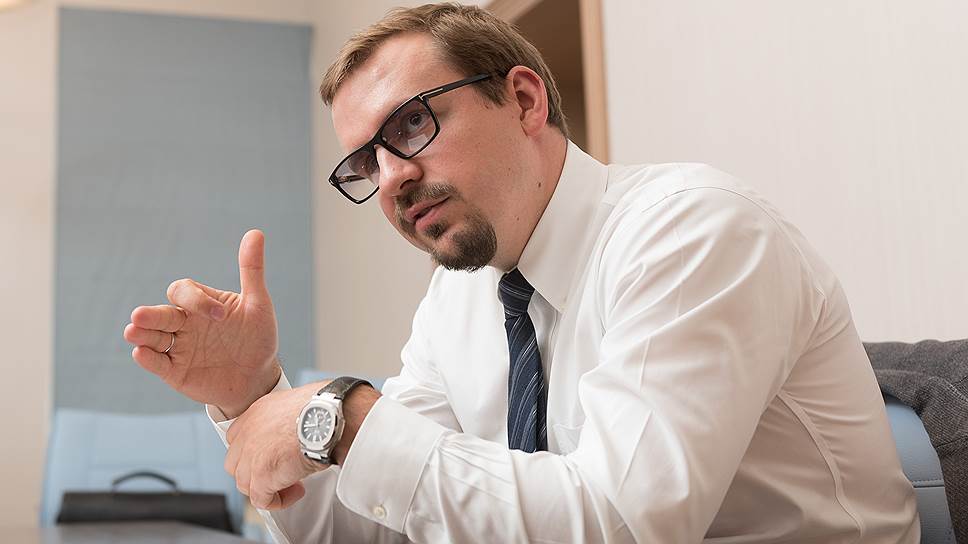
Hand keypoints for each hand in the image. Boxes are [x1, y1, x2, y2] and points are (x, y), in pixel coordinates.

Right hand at [123, 229, 279, 417]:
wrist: (259, 377)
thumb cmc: (257, 338)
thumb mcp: (258, 304)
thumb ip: (251, 270)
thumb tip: (255, 233)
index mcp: (200, 304)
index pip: (184, 292)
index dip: (197, 300)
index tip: (220, 316)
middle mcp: (184, 324)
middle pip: (161, 314)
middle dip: (151, 315)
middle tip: (139, 315)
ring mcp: (178, 348)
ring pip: (152, 338)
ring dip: (142, 334)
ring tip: (132, 331)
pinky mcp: (176, 372)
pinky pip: (158, 363)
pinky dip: (149, 359)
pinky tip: (141, 353)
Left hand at [225, 380, 381, 509]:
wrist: (327, 420)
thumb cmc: (322, 409)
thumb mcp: (297, 403)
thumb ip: (286, 418)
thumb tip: (297, 429)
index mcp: (256, 413)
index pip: (237, 439)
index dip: (253, 452)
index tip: (269, 456)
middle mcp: (248, 434)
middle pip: (236, 463)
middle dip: (255, 472)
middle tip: (278, 472)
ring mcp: (251, 457)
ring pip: (246, 483)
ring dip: (267, 487)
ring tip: (292, 482)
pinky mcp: (261, 477)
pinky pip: (261, 500)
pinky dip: (278, 500)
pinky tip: (295, 492)